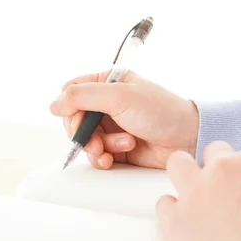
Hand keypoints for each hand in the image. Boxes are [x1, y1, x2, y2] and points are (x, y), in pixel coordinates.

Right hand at [50, 70, 199, 168]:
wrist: (187, 138)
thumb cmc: (161, 111)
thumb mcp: (119, 96)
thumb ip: (82, 97)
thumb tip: (53, 105)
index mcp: (108, 82)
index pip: (72, 92)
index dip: (69, 107)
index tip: (76, 119)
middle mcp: (107, 103)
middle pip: (74, 119)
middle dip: (83, 133)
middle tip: (94, 141)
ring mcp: (112, 126)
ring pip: (85, 139)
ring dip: (97, 146)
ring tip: (118, 146)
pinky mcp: (117, 147)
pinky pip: (96, 155)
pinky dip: (103, 158)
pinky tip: (115, 157)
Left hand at [156, 141, 240, 240]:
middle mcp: (225, 169)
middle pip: (214, 155)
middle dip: (221, 173)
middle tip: (231, 200)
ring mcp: (195, 194)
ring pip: (179, 165)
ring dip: (188, 179)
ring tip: (200, 204)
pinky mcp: (172, 224)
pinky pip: (163, 205)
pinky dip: (173, 214)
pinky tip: (187, 230)